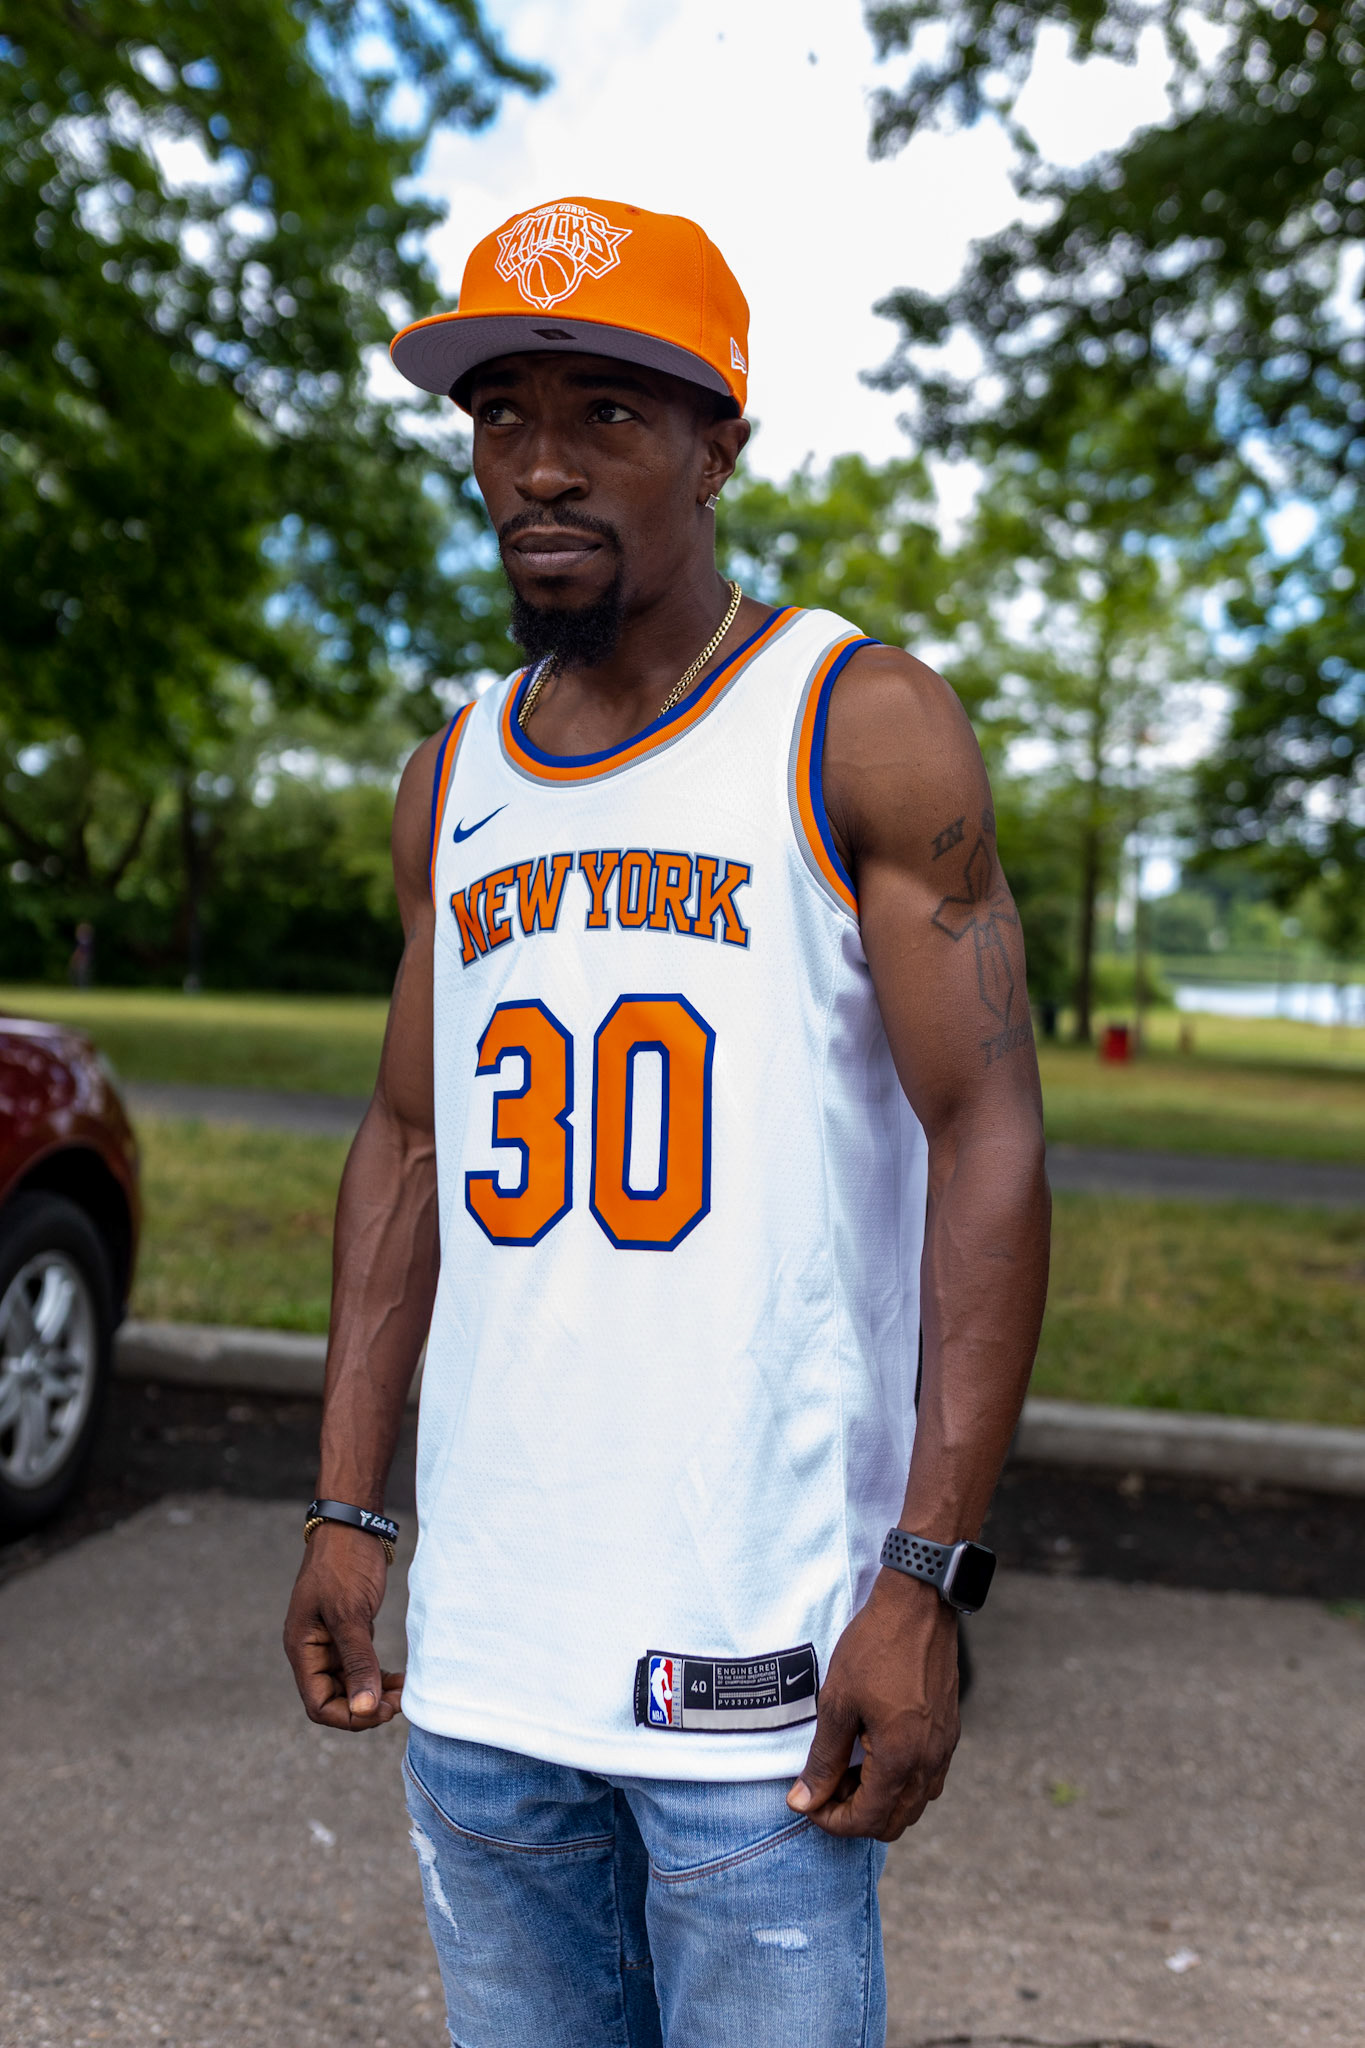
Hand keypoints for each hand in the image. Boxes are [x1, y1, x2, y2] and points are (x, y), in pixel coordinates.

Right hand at [283, 1520, 404, 1730]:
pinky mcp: (349, 1631)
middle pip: (334, 1700)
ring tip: (404, 1691)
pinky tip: (400, 1678)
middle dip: (366, 1707)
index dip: (349, 1715)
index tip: (382, 1709)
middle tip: (400, 1701)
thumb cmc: (344, 1563)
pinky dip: (378, 1677)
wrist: (352, 1525)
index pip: (318, 1704)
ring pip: (350, 1685)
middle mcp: (312, 1651)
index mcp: (302, 1648)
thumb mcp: (350, 1613)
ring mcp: (330, 1642)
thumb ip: (358, 1661)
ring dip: (375, 1693)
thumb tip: (364, 1708)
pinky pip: (360, 1667)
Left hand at [787, 1569, 959, 1839]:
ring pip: (913, 1803)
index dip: (833, 1822)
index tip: (808, 1802)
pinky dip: (900, 1783)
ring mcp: (943, 1748)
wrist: (917, 1606)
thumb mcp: (837, 1702)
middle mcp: (929, 1761)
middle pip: (894, 1822)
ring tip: (847, 1772)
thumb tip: (804, 1800)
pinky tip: (873, 1756)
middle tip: (824, 1790)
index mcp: (900, 1758)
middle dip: (856, 1816)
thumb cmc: (874, 1647)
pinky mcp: (948, 1732)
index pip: (867, 1820)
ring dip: (880, 1802)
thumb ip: (823, 1758)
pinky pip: (927, 1779)